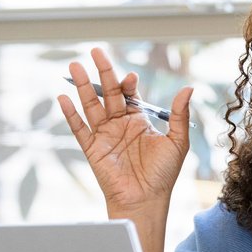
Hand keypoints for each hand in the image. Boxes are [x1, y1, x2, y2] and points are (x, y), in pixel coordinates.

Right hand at [57, 47, 192, 221]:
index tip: (130, 76)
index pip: (130, 93)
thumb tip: (188, 87)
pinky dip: (70, 113)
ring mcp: (104, 135)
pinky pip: (79, 128)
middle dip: (102, 72)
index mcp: (139, 120)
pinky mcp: (92, 149)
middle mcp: (119, 124)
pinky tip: (63, 97)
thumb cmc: (163, 175)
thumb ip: (179, 114)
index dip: (128, 83)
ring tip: (74, 66)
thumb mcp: (177, 142)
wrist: (146, 200)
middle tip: (95, 51)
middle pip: (108, 93)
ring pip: (91, 105)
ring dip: (83, 86)